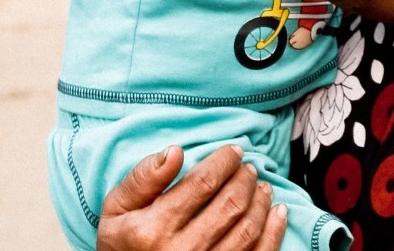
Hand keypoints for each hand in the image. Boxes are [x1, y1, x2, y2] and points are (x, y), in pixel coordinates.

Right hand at [97, 144, 286, 250]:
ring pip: (248, 229)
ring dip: (261, 202)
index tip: (234, 151)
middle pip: (230, 204)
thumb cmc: (124, 243)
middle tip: (248, 168)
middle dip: (245, 179)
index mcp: (154, 229)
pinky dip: (274, 231)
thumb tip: (176, 151)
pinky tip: (277, 212)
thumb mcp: (117, 209)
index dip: (224, 161)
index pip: (203, 183)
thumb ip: (143, 178)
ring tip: (261, 186)